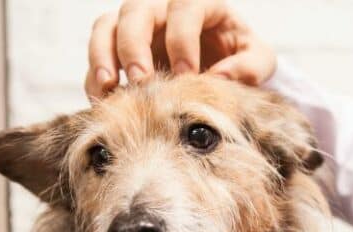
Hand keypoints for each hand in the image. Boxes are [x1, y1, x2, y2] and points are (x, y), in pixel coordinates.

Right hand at [85, 0, 275, 96]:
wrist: (223, 70)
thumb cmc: (240, 60)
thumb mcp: (258, 61)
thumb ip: (250, 67)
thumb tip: (219, 78)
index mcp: (200, 4)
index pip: (184, 6)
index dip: (182, 39)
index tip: (187, 75)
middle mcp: (162, 10)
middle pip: (136, 11)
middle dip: (135, 45)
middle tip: (143, 81)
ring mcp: (137, 28)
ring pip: (107, 26)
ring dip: (103, 55)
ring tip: (109, 88)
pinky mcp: (119, 51)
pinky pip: (97, 55)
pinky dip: (94, 78)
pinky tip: (104, 101)